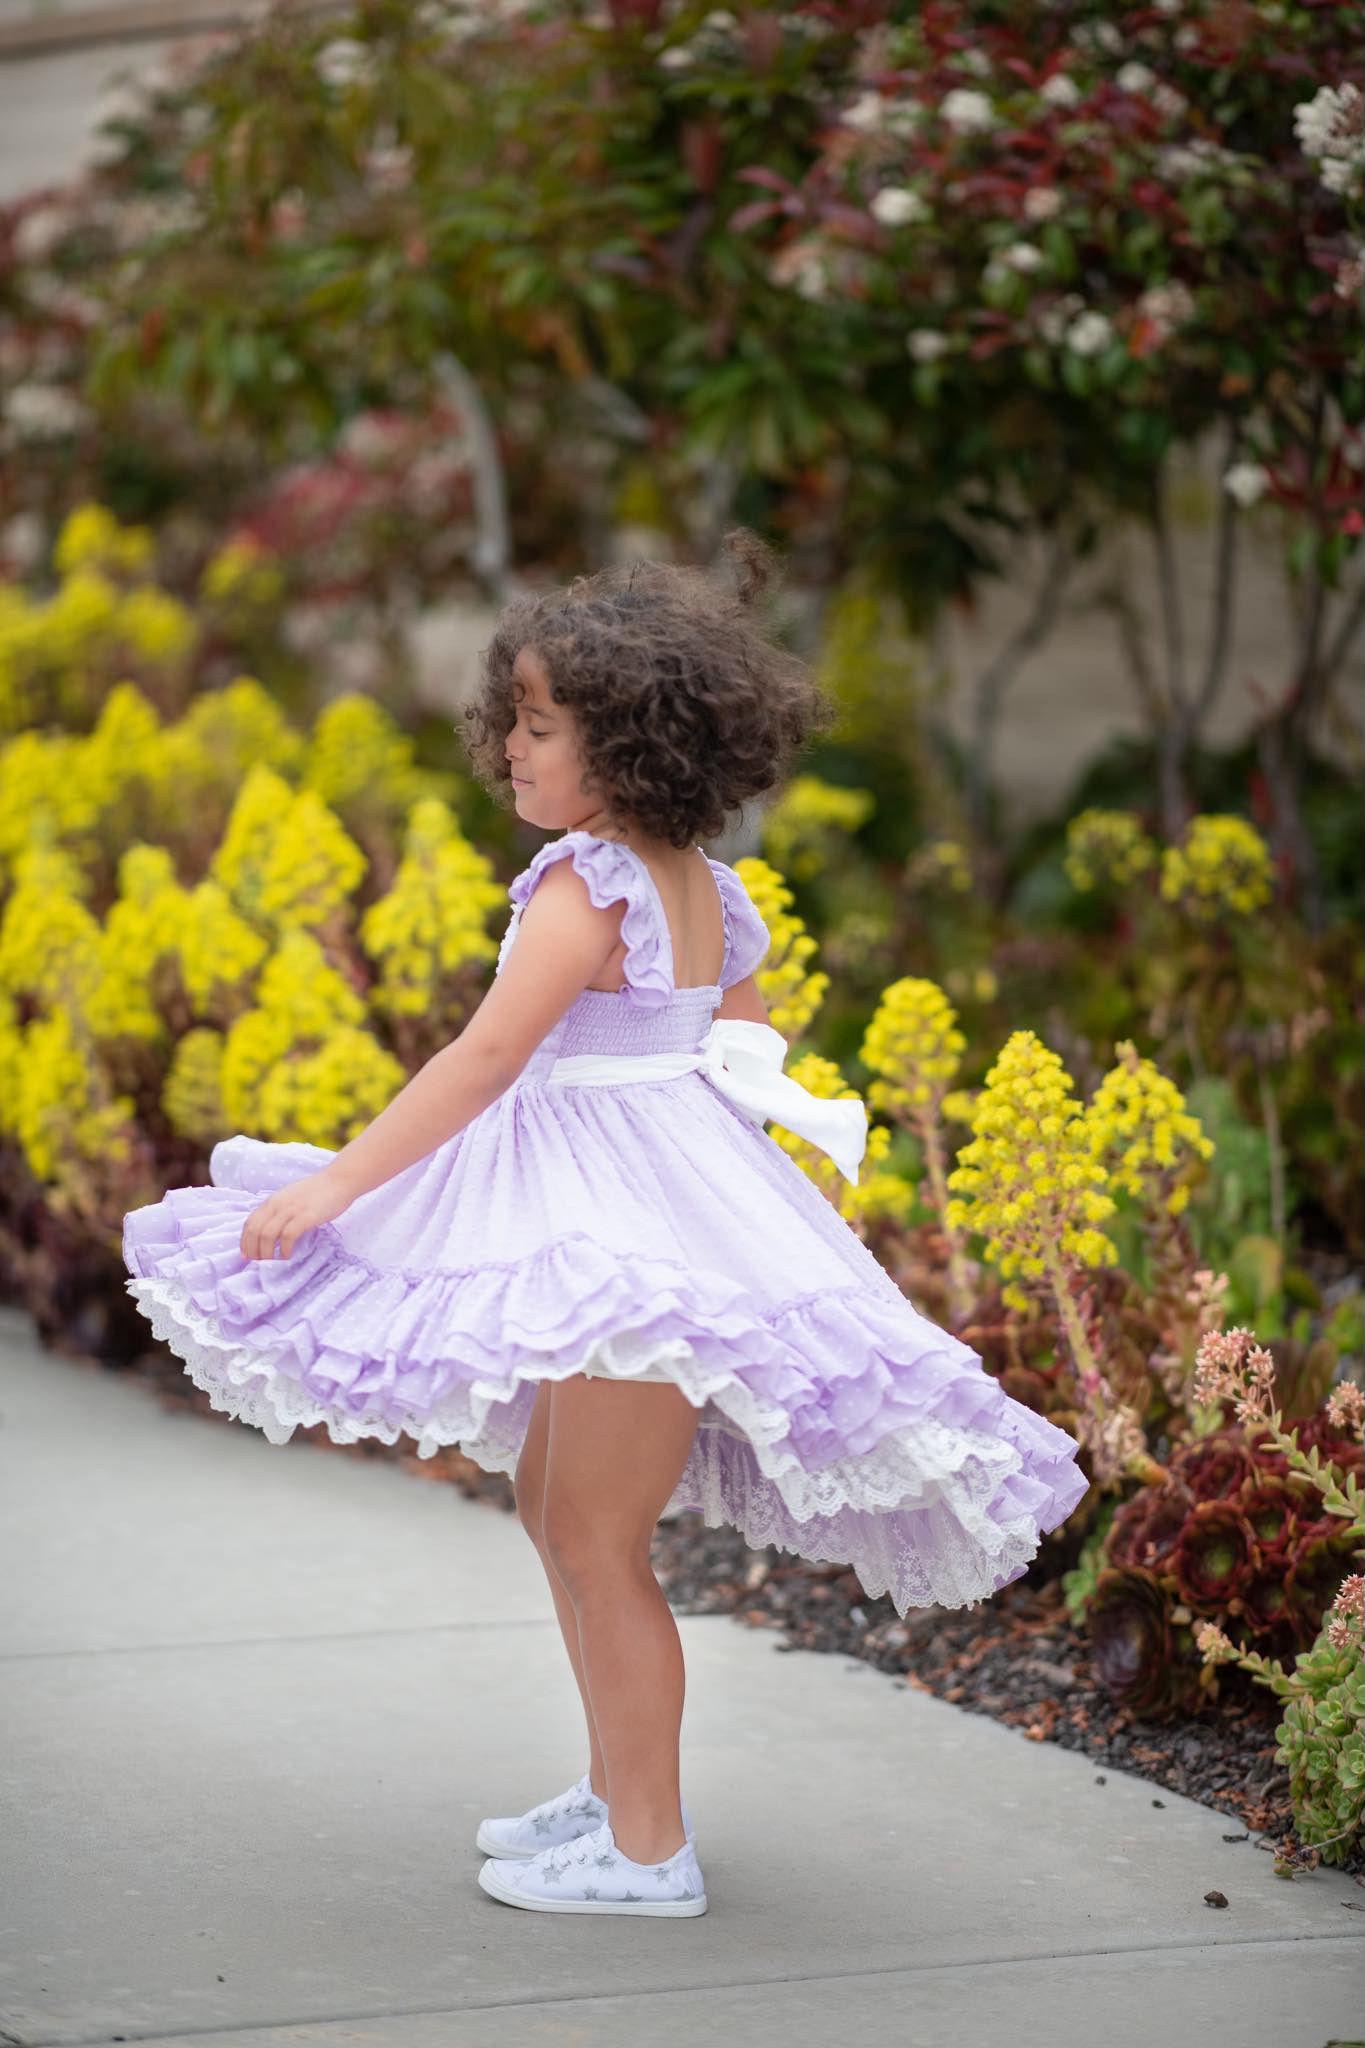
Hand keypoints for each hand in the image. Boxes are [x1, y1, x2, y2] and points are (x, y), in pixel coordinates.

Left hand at [239, 1167, 354, 1260]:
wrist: (339, 1181)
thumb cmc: (318, 1191)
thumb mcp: (291, 1197)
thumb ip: (279, 1210)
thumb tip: (270, 1231)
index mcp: (272, 1200)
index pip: (249, 1223)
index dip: (244, 1241)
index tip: (246, 1255)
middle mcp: (277, 1204)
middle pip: (255, 1231)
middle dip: (253, 1250)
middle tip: (259, 1263)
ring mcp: (291, 1210)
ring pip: (267, 1235)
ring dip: (266, 1253)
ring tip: (272, 1262)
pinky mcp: (305, 1216)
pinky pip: (288, 1236)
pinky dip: (284, 1249)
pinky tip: (288, 1256)